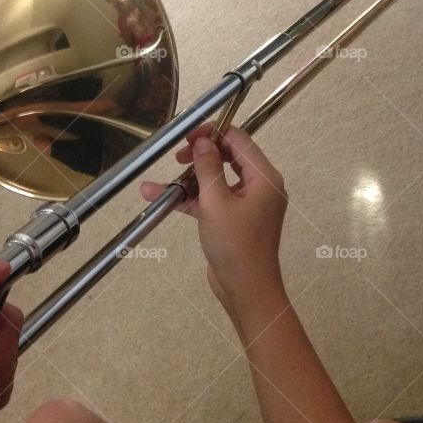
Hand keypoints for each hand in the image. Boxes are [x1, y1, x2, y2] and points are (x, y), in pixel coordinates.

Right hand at [140, 125, 286, 319]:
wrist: (246, 289)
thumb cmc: (237, 246)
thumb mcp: (216, 202)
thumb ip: (207, 167)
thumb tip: (202, 143)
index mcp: (264, 178)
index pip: (239, 141)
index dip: (213, 133)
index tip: (188, 136)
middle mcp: (260, 187)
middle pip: (228, 158)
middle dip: (198, 157)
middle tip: (177, 158)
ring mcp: (247, 204)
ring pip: (215, 181)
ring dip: (188, 182)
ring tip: (158, 186)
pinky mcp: (234, 220)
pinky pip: (212, 201)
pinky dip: (191, 200)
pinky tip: (163, 200)